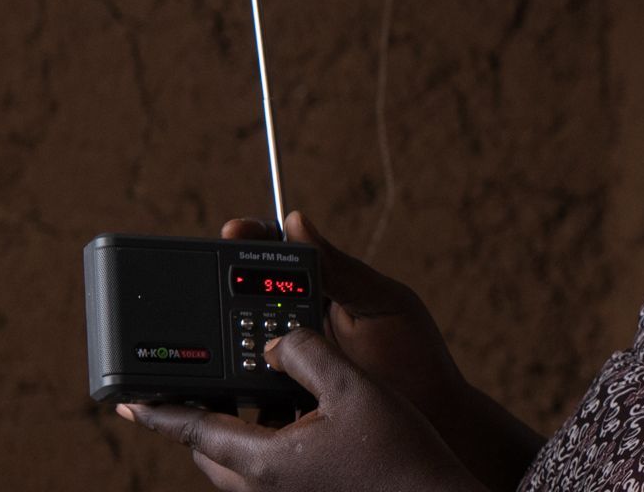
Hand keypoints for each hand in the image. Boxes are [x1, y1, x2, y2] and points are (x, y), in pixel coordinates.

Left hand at [119, 329, 478, 491]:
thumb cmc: (400, 454)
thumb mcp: (354, 386)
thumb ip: (306, 352)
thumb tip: (273, 343)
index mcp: (265, 460)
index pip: (193, 430)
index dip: (158, 411)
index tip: (124, 400)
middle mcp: (268, 487)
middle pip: (211, 454)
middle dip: (198, 423)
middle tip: (196, 393)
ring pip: (242, 466)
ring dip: (239, 433)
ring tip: (256, 398)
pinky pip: (272, 473)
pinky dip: (272, 444)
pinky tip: (305, 421)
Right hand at [221, 213, 544, 489]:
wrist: (433, 422)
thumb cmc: (415, 357)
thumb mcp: (381, 304)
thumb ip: (341, 269)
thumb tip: (296, 221)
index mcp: (322, 289)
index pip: (277, 255)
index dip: (251, 240)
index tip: (233, 231)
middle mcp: (297, 323)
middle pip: (245, 298)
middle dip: (222, 289)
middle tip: (210, 284)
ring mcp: (284, 363)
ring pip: (236, 345)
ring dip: (221, 340)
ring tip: (213, 335)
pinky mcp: (277, 401)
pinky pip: (241, 391)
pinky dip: (225, 387)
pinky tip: (215, 383)